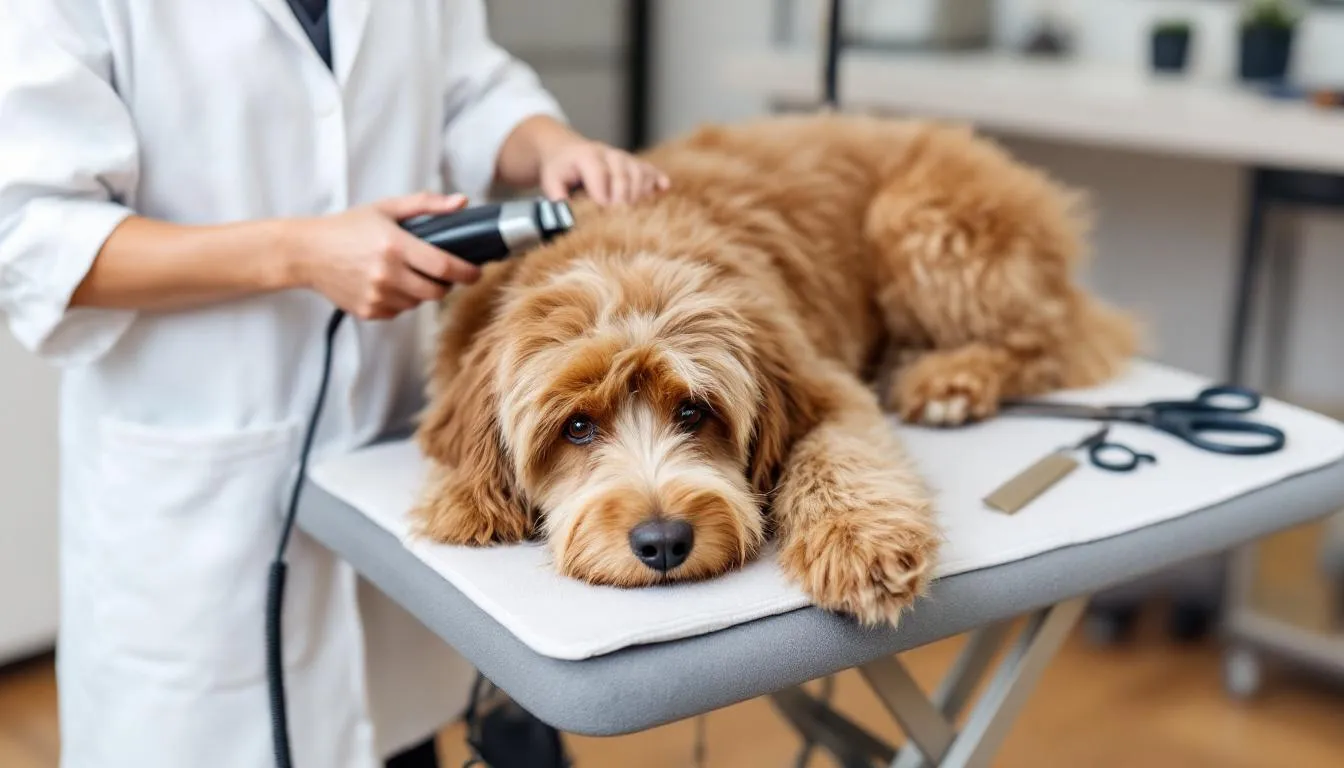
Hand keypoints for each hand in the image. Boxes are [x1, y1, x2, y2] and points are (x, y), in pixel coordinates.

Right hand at [286, 192, 481, 319]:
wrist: (307, 252)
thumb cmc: (348, 227)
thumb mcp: (386, 208)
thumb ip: (426, 205)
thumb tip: (461, 202)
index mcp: (395, 246)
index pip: (445, 267)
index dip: (467, 273)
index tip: (476, 272)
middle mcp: (387, 274)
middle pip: (436, 292)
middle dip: (445, 284)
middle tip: (440, 273)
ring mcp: (377, 295)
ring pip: (418, 303)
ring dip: (421, 292)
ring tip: (408, 274)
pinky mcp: (369, 311)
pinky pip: (398, 312)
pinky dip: (400, 301)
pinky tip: (389, 284)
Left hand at [538, 138, 669, 206]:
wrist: (567, 149)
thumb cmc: (560, 170)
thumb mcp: (551, 181)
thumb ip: (558, 198)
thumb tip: (567, 218)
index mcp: (587, 157)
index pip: (600, 175)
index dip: (603, 195)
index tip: (604, 214)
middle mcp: (609, 154)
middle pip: (624, 176)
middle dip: (624, 199)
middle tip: (622, 220)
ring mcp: (624, 157)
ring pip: (639, 172)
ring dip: (640, 193)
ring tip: (637, 213)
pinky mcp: (634, 163)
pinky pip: (650, 169)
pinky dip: (657, 179)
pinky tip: (664, 188)